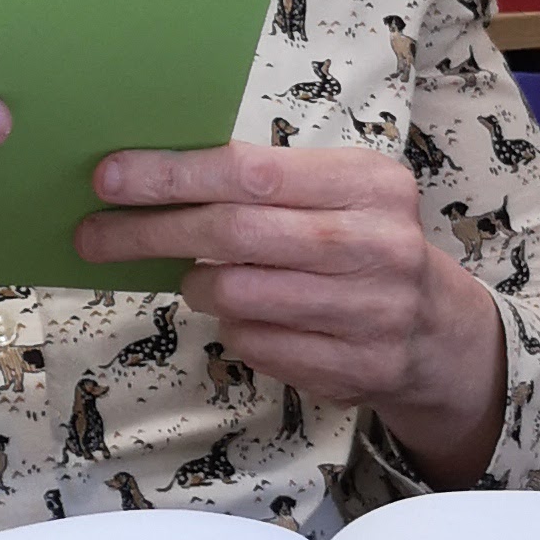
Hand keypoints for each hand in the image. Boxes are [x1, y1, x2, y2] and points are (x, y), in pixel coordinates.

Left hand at [75, 141, 507, 485]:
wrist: (442, 333)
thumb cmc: (365, 246)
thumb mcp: (338, 195)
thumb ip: (266, 185)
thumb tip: (151, 180)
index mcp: (368, 183)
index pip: (250, 172)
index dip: (172, 176)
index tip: (109, 177)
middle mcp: (377, 243)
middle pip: (235, 232)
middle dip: (152, 232)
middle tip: (96, 235)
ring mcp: (371, 311)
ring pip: (238, 294)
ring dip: (196, 284)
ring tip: (192, 277)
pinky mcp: (357, 367)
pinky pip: (256, 345)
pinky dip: (232, 328)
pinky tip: (241, 316)